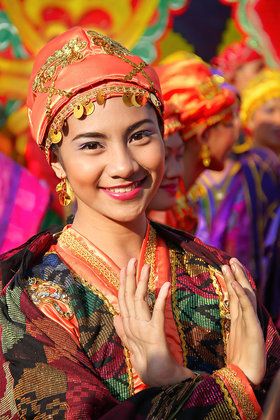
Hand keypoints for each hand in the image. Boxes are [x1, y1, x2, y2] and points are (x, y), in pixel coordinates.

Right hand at [114, 258, 194, 386]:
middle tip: (132, 260)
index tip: (124, 268)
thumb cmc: (146, 362)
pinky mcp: (155, 334)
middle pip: (128, 296)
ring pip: (139, 300)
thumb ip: (123, 330)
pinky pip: (157, 313)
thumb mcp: (132, 344)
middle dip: (129, 277)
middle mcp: (132, 325)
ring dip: (142, 282)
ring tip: (146, 266)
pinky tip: (165, 286)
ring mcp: (142, 329)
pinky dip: (160, 298)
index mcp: (127, 326)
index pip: (122, 299)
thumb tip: (115, 315)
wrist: (157, 379)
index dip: (123, 283)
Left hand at [222, 258, 265, 385]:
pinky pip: (245, 308)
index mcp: (240, 320)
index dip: (232, 281)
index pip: (236, 296)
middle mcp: (245, 318)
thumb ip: (234, 329)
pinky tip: (235, 284)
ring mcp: (250, 322)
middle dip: (236, 275)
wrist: (245, 377)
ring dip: (238, 279)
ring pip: (244, 295)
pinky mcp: (252, 329)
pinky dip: (241, 295)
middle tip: (230, 260)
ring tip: (231, 264)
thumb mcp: (234, 341)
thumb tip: (230, 321)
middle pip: (241, 291)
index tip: (227, 268)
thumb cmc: (239, 363)